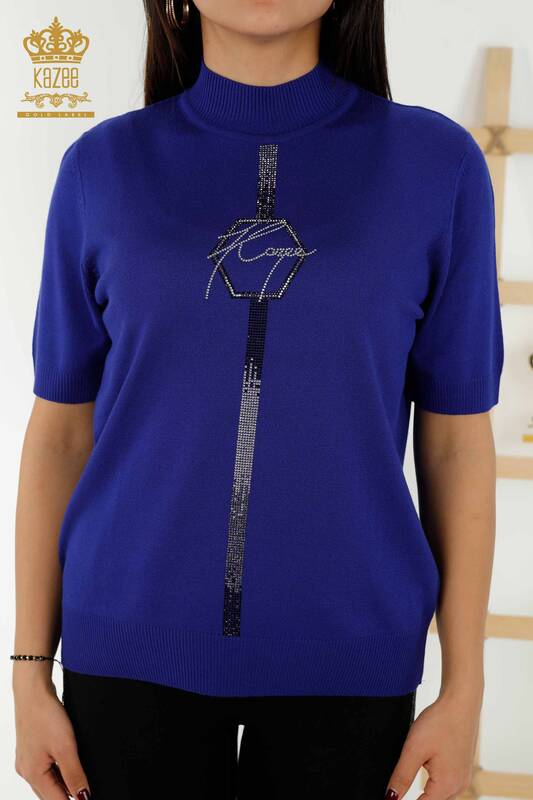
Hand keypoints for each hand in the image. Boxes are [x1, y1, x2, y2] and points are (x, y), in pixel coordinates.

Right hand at [13, 674, 90, 798]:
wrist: (33, 690)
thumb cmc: (45, 715)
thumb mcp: (65, 747)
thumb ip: (74, 774)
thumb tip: (83, 797)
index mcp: (33, 774)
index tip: (89, 798)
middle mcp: (27, 770)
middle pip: (51, 794)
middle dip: (69, 795)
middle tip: (89, 790)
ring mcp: (28, 759)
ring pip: (49, 781)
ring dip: (64, 782)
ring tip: (83, 777)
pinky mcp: (32, 749)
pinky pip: (46, 768)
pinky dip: (59, 770)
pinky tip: (71, 762)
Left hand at [385, 687, 482, 799]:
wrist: (461, 702)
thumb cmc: (439, 722)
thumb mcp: (414, 749)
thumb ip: (402, 777)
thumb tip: (390, 799)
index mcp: (447, 785)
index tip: (392, 798)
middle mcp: (458, 786)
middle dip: (417, 798)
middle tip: (398, 786)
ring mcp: (462, 777)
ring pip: (439, 795)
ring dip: (425, 792)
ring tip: (410, 776)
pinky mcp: (462, 768)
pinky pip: (446, 784)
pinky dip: (433, 783)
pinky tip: (424, 768)